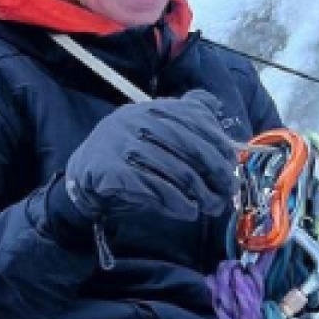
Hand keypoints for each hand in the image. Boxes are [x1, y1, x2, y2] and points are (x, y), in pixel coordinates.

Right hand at [63, 92, 237, 226]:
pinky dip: (178, 202)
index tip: (232, 164)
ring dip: (201, 193)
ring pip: (177, 171)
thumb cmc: (130, 155)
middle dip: (215, 171)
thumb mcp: (154, 129)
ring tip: (213, 207)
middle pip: (190, 147)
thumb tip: (215, 107)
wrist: (86, 177)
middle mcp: (138, 120)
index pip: (195, 120)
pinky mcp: (114, 170)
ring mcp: (124, 144)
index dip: (218, 144)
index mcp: (152, 108)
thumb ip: (183, 115)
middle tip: (229, 190)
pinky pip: (156, 189)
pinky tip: (189, 211)